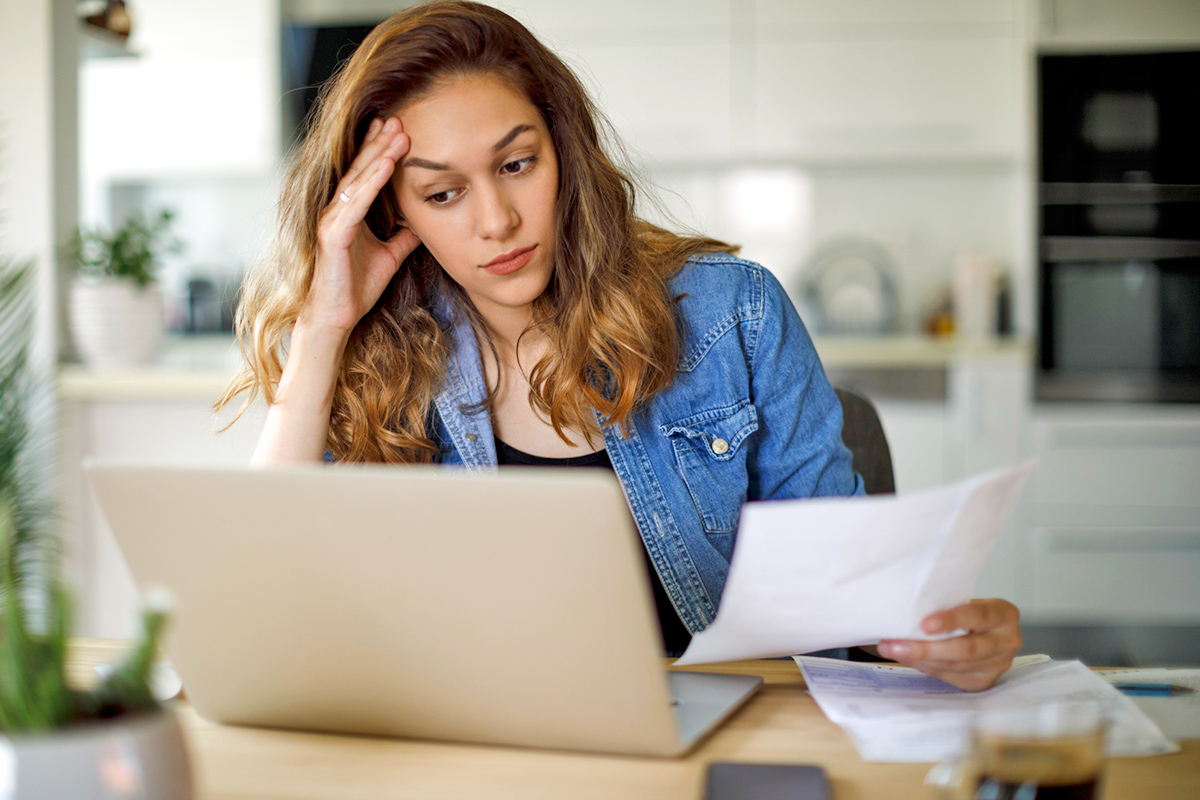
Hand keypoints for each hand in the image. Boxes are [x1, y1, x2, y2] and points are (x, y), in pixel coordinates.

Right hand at [306, 116, 421, 333]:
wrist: (338, 316)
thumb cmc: (357, 285)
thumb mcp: (391, 254)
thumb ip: (405, 235)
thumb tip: (425, 221)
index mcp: (349, 212)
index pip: (365, 174)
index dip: (380, 150)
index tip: (398, 128)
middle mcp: (337, 210)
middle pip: (361, 169)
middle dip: (380, 143)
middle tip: (399, 118)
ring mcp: (332, 220)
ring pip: (358, 179)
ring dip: (379, 154)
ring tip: (398, 132)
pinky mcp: (333, 234)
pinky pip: (356, 202)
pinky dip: (372, 181)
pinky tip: (386, 164)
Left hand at [877, 599, 1020, 691]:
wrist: (986, 630)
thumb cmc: (968, 611)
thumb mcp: (965, 601)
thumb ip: (946, 605)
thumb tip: (903, 611)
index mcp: (1004, 614)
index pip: (978, 616)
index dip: (952, 620)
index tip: (924, 624)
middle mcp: (1006, 641)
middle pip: (966, 649)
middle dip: (927, 648)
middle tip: (895, 644)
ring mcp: (997, 665)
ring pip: (955, 666)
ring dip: (919, 659)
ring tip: (892, 649)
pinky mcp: (983, 681)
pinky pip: (950, 676)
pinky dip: (925, 666)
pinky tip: (908, 658)